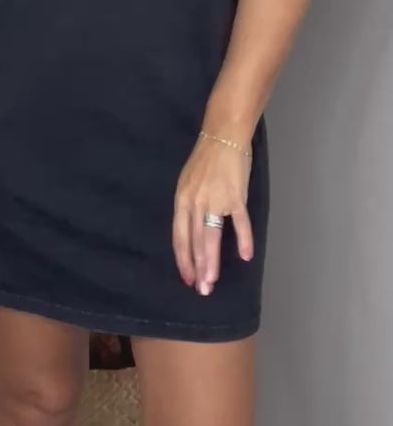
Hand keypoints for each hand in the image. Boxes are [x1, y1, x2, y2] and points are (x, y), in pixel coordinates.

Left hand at [173, 136, 252, 296]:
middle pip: (194, 241)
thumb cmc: (206, 160)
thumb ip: (189, 208)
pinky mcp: (236, 195)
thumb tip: (191, 233)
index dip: (183, 260)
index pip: (179, 237)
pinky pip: (239, 221)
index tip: (187, 279)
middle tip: (202, 289)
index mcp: (182, 200)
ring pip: (211, 236)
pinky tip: (245, 255)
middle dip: (198, 268)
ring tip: (213, 280)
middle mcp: (195, 202)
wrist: (223, 136)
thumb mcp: (188, 183)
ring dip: (212, 261)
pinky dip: (243, 239)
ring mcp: (216, 199)